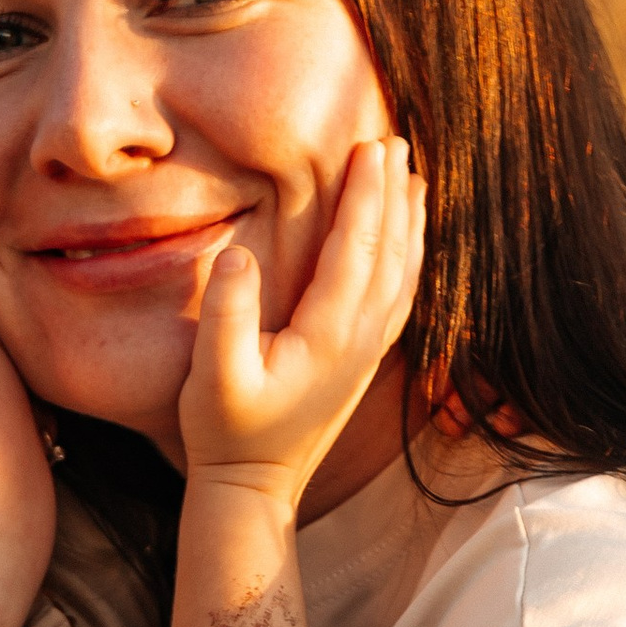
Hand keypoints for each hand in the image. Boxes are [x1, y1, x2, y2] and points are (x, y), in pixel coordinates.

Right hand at [177, 136, 425, 508]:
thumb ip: (226, 314)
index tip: (370, 145)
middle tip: (394, 138)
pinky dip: (409, 258)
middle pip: (387, 251)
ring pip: (402, 272)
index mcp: (327, 334)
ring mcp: (367, 352)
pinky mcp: (363, 361)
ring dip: (408, 220)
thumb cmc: (226, 432)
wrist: (254, 488)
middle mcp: (359, 340)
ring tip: (413, 174)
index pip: (355, 248)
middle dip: (392, 192)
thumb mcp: (212, 376)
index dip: (365, 194)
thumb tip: (240, 254)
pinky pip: (399, 297)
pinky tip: (408, 239)